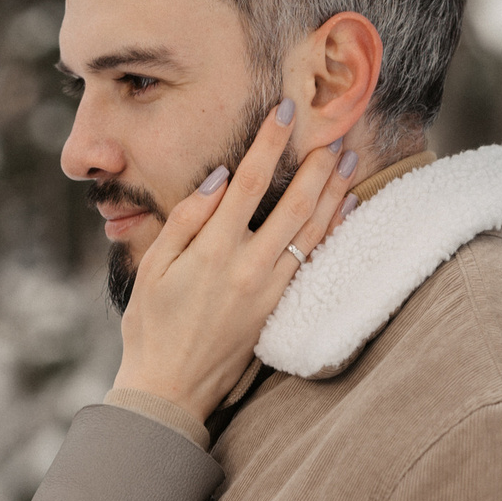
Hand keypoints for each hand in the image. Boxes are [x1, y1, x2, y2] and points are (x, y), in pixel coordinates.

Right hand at [110, 100, 356, 420]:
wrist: (171, 389)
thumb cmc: (151, 327)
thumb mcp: (153, 269)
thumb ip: (185, 221)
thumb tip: (218, 179)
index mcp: (212, 252)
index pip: (247, 183)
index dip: (269, 143)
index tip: (285, 111)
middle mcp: (247, 268)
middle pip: (293, 204)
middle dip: (317, 164)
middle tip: (337, 129)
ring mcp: (268, 291)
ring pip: (312, 232)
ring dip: (334, 192)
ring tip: (350, 159)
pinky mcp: (278, 310)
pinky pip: (313, 262)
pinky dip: (333, 231)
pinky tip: (345, 209)